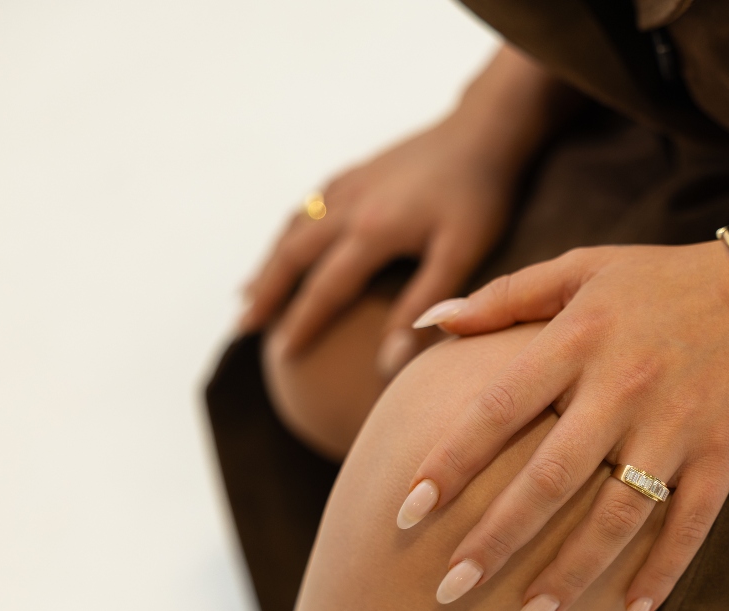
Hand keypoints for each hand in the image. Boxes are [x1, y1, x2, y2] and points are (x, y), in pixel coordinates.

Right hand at [237, 118, 515, 373]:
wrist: (484, 129)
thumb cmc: (480, 196)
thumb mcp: (461, 254)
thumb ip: (423, 306)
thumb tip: (388, 362)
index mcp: (371, 232)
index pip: (325, 289)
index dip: (302, 324)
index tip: (283, 356)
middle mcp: (348, 206)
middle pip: (292, 255)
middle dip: (267, 293)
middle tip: (244, 327)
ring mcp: (350, 183)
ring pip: (295, 227)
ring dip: (270, 262)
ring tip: (250, 292)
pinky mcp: (359, 170)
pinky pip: (311, 205)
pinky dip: (291, 229)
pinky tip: (289, 241)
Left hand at [396, 240, 728, 610]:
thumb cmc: (661, 281)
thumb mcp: (581, 268)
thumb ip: (503, 297)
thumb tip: (427, 321)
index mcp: (579, 340)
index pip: (498, 409)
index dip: (450, 462)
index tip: (406, 511)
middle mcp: (624, 387)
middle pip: (550, 477)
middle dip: (496, 538)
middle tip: (447, 588)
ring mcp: (677, 427)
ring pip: (617, 515)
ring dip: (570, 575)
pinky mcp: (722, 457)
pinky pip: (689, 527)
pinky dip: (661, 575)